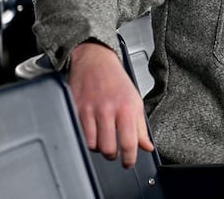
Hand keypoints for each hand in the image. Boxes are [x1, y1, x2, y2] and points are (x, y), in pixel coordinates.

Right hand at [68, 42, 153, 166]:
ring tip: (102, 141)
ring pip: (92, 145)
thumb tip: (147, 146)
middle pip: (108, 148)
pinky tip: (92, 133)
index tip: (128, 163)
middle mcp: (109, 109)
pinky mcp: (76, 110)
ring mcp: (91, 110)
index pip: (129, 143)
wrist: (95, 60)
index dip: (129, 159)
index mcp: (127, 107)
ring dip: (98, 148)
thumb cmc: (116, 80)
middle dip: (112, 155)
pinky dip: (86, 139)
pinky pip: (80, 135)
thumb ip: (141, 127)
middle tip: (114, 152)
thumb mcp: (135, 101)